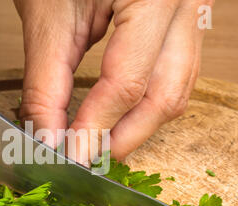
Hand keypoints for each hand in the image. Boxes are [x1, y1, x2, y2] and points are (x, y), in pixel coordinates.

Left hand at [14, 0, 212, 162]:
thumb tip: (47, 138)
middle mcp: (184, 5)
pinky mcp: (182, 26)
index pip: (127, 82)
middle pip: (165, 97)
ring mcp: (190, 15)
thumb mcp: (48, 17)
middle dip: (122, 138)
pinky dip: (145, 105)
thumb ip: (46, 84)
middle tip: (85, 159)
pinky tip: (118, 117)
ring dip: (136, 127)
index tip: (68, 156)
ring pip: (176, 93)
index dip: (94, 128)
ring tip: (99, 144)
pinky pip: (175, 78)